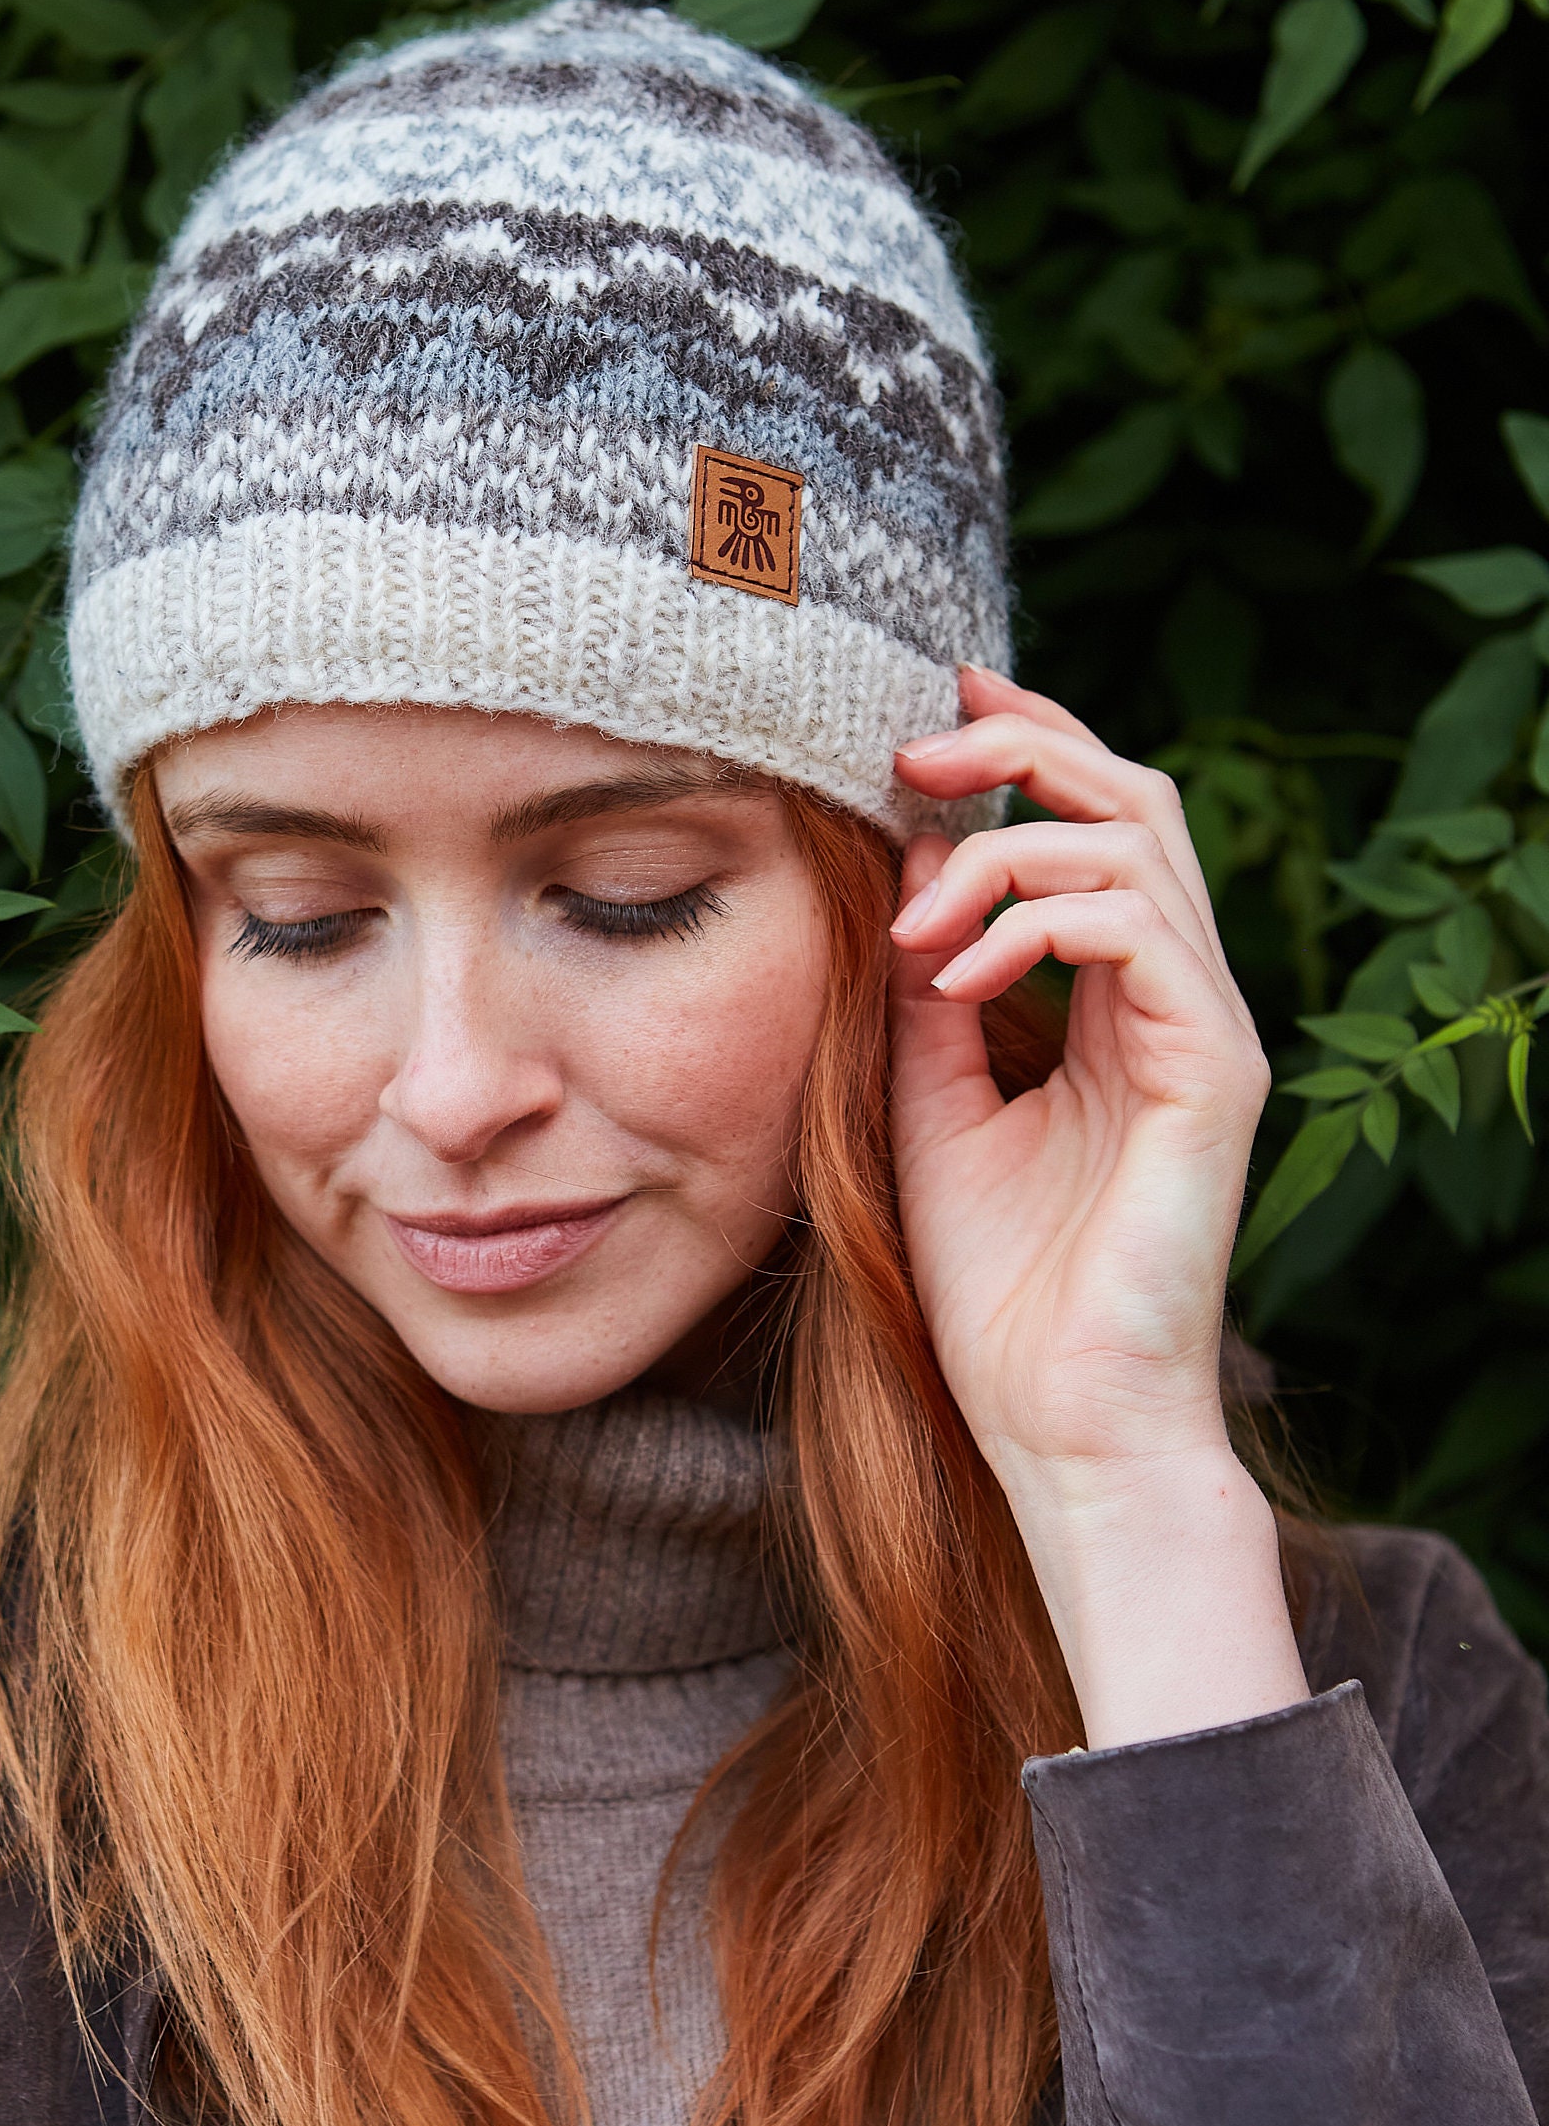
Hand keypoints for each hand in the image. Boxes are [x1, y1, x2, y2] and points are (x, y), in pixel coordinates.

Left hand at [886, 665, 1307, 1747]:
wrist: (1053, 1418)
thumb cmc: (998, 1288)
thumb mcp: (933, 1105)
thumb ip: (932, 989)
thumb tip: (915, 863)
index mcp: (1119, 1003)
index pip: (1096, 826)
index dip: (1026, 743)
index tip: (928, 707)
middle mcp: (1177, 1001)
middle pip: (1136, 797)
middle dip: (1021, 744)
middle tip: (911, 746)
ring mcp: (1205, 1032)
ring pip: (1138, 843)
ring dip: (1005, 849)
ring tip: (913, 922)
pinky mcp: (1214, 1075)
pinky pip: (1141, 932)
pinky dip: (1037, 925)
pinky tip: (956, 977)